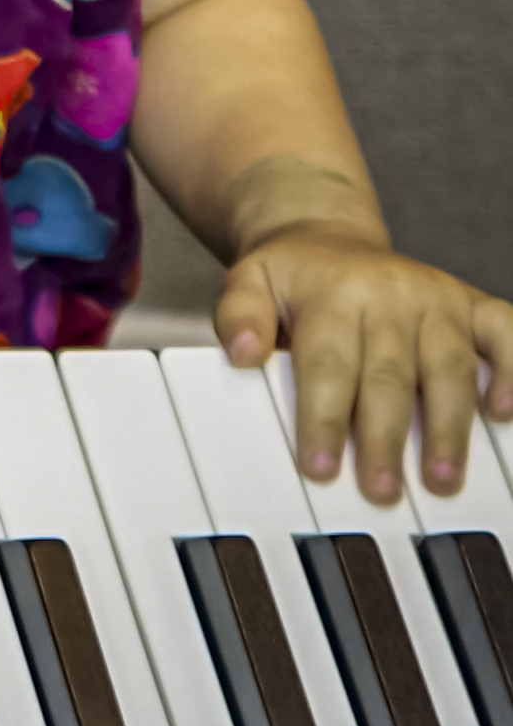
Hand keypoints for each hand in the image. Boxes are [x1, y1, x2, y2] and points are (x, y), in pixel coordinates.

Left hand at [218, 226, 512, 500]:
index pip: (329, 364)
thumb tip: (242, 353)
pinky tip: (504, 412)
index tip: (320, 467)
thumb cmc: (292, 276)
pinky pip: (505, 334)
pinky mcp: (474, 304)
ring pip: (449, 368)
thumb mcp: (248, 281)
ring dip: (448, 427)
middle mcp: (392, 293)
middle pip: (390, 375)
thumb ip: (239, 316)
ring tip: (442, 478)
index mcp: (335, 292)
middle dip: (386, 438)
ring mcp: (439, 299)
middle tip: (382, 490)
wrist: (328, 235)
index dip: (325, 418)